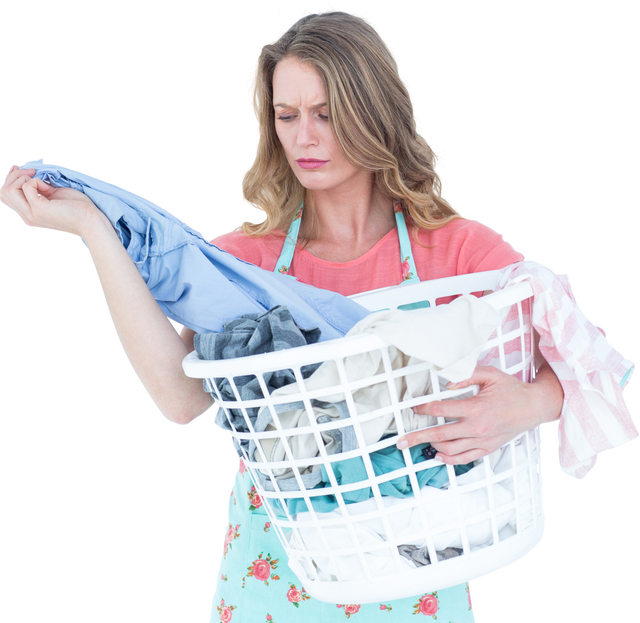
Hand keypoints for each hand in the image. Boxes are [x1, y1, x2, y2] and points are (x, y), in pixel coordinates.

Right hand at [1, 164, 100, 238]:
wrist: (91, 220)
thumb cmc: (77, 207)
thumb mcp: (53, 195)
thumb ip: (38, 188)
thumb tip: (27, 175)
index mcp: (28, 215)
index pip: (4, 196)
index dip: (10, 179)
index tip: (24, 170)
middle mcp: (26, 217)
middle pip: (3, 191)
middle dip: (15, 175)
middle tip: (33, 171)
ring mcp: (31, 215)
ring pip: (9, 189)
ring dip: (22, 177)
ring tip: (39, 178)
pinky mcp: (39, 209)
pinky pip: (27, 186)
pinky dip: (36, 181)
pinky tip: (49, 187)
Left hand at [397, 365, 542, 464]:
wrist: (534, 407)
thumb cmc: (511, 389)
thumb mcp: (490, 374)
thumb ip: (466, 375)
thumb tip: (445, 383)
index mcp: (476, 408)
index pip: (441, 410)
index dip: (423, 409)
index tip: (413, 407)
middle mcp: (477, 427)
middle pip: (440, 435)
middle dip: (417, 437)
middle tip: (400, 442)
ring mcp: (482, 441)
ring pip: (450, 449)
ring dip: (431, 447)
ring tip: (417, 444)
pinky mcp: (487, 448)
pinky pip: (465, 458)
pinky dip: (449, 459)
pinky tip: (437, 456)